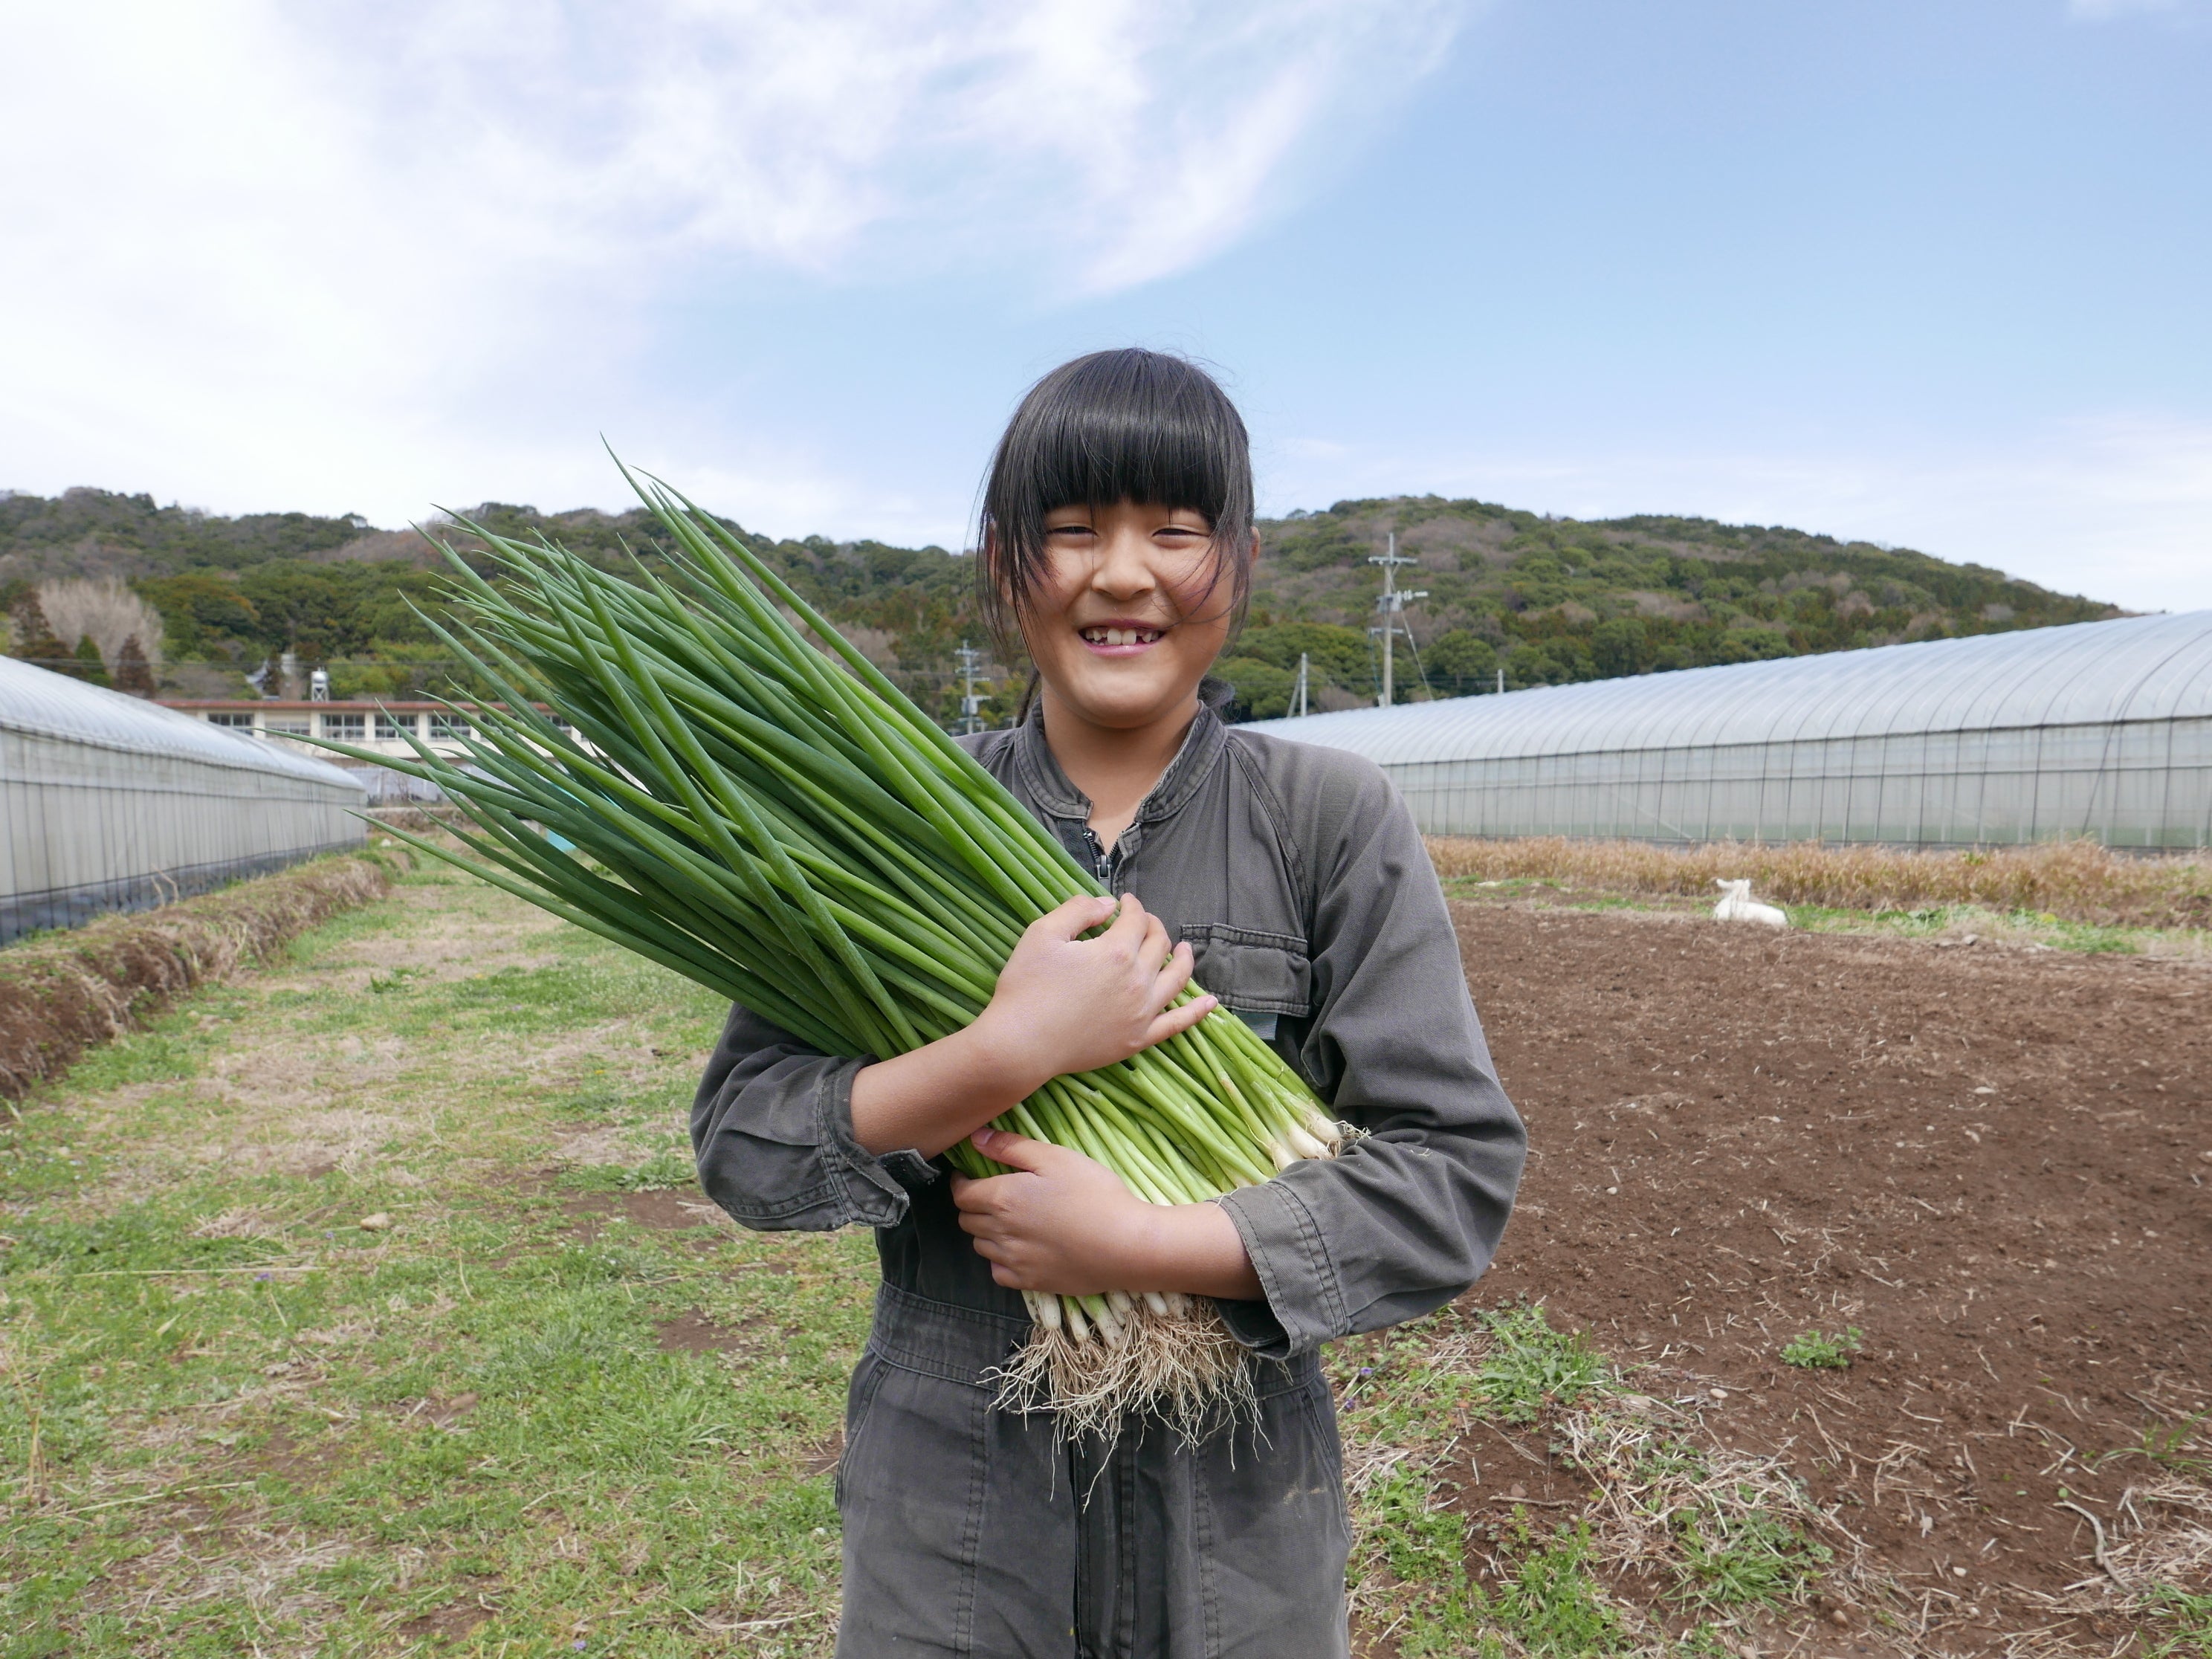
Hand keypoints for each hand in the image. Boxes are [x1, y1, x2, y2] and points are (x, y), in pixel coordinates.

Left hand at [951, 1128, 1150, 1294]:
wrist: (1127, 1245)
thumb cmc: (1094, 1194)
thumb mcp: (1056, 1158)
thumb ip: (1011, 1147)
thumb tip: (975, 1137)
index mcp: (1002, 1198)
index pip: (961, 1194)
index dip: (961, 1183)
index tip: (968, 1176)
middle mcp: (1000, 1233)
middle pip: (967, 1220)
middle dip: (973, 1206)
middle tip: (991, 1196)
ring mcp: (1014, 1261)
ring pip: (980, 1246)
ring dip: (985, 1232)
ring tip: (1006, 1221)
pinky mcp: (1030, 1283)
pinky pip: (998, 1272)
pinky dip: (1000, 1260)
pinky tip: (1018, 1249)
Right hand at [967, 892, 1212, 1095]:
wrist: (1020, 1044)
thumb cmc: (1026, 986)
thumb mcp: (1042, 933)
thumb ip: (1078, 910)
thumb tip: (1108, 905)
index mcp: (1116, 951)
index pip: (1136, 919)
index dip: (1132, 906)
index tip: (1124, 902)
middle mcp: (1137, 980)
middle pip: (1158, 945)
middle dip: (1153, 926)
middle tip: (1143, 922)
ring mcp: (1142, 1013)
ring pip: (1177, 979)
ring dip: (1183, 960)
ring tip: (1185, 950)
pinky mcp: (1138, 1039)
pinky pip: (1177, 1024)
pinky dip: (1197, 1013)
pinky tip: (1211, 1004)